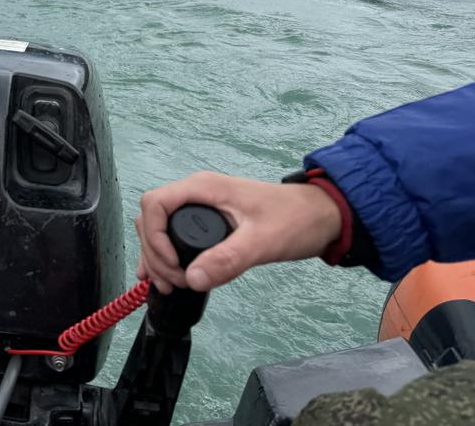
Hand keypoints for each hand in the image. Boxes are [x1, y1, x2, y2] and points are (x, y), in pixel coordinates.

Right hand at [134, 171, 341, 292]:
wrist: (323, 216)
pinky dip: (165, 255)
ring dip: (156, 256)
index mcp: (203, 188)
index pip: (155, 204)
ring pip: (159, 227)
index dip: (154, 237)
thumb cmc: (296, 221)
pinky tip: (164, 277)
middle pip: (151, 218)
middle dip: (154, 253)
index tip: (173, 266)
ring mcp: (200, 206)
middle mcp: (196, 193)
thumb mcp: (263, 242)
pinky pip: (174, 234)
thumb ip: (228, 259)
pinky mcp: (207, 220)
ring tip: (167, 286)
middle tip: (174, 283)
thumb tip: (192, 279)